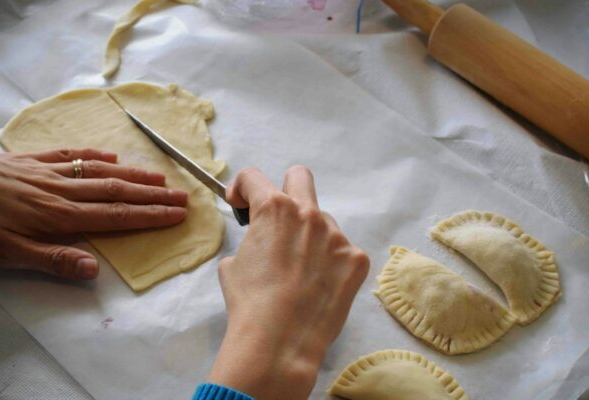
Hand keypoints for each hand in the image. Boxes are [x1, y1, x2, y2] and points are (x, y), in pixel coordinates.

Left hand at [0, 146, 187, 279]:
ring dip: (133, 175)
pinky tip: (110, 157)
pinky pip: (71, 155)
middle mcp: (61, 189)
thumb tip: (95, 270)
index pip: (114, 216)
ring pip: (99, 171)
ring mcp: (47, 171)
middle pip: (115, 191)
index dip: (149, 216)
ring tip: (159, 177)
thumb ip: (51, 259)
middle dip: (152, 195)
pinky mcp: (31, 160)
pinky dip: (95, 156)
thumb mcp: (4, 253)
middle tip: (183, 195)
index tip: (177, 214)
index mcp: (59, 215)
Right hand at [208, 166, 369, 399]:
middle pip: (299, 177)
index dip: (241, 188)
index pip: (254, 177)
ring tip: (298, 273)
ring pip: (322, 222)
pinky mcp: (356, 260)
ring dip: (309, 237)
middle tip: (278, 219)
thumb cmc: (249, 304)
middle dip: (284, 190)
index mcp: (273, 209)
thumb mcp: (231, 266)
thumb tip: (258, 244)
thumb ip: (248, 241)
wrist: (279, 343)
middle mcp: (309, 214)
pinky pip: (341, 251)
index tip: (240, 204)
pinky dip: (329, 264)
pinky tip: (318, 287)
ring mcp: (336, 236)